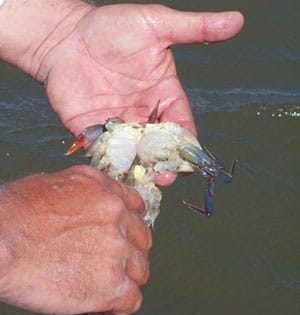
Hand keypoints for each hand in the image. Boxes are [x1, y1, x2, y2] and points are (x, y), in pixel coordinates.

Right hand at [0, 166, 150, 314]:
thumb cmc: (12, 216)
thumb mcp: (53, 185)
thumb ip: (83, 196)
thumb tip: (88, 213)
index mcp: (104, 192)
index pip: (136, 208)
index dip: (130, 228)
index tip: (124, 239)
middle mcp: (116, 216)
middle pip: (141, 241)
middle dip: (128, 255)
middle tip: (108, 266)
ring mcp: (116, 250)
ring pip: (140, 271)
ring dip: (124, 281)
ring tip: (102, 290)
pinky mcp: (110, 284)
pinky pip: (132, 301)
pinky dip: (118, 309)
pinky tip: (101, 309)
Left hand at [37, 4, 242, 182]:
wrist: (65, 36)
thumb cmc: (111, 27)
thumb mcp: (156, 23)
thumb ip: (195, 28)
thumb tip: (236, 20)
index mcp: (163, 96)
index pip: (180, 125)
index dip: (186, 142)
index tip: (188, 158)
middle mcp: (142, 115)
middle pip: (158, 147)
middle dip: (164, 164)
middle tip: (164, 177)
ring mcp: (117, 126)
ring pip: (134, 155)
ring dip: (139, 170)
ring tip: (143, 182)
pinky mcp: (92, 131)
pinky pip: (104, 154)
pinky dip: (111, 167)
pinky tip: (115, 176)